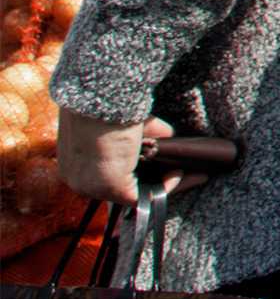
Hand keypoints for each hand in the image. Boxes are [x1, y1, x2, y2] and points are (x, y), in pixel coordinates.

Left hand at [55, 111, 188, 204]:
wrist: (101, 102)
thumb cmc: (108, 103)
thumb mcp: (128, 121)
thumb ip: (147, 131)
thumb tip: (169, 136)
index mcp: (75, 161)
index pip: (111, 172)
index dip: (142, 169)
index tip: (165, 165)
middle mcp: (79, 179)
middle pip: (124, 186)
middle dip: (157, 180)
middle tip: (184, 172)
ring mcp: (93, 187)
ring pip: (135, 193)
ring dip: (165, 183)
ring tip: (186, 171)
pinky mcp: (111, 189)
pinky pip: (143, 196)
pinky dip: (166, 187)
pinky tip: (181, 173)